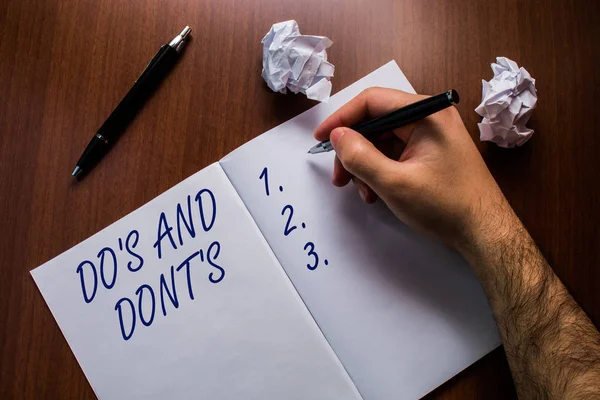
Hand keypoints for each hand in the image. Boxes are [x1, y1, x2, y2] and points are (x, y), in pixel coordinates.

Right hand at [314, 87, 509, 251]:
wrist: (484, 232)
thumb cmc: (447, 205)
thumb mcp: (394, 183)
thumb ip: (360, 157)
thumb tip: (337, 136)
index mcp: (427, 114)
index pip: (373, 101)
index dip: (342, 118)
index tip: (322, 138)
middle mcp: (430, 118)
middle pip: (376, 122)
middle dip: (353, 149)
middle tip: (339, 176)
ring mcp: (432, 135)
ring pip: (383, 140)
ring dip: (365, 164)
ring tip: (363, 192)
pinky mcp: (431, 152)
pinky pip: (395, 153)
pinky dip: (380, 170)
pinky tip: (376, 192)